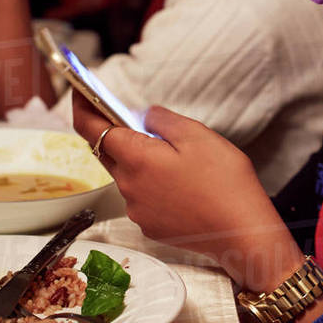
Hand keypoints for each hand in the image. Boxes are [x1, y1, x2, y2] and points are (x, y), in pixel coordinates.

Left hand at [73, 92, 304, 290]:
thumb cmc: (225, 183)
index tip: (78, 89)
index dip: (80, 105)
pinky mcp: (150, 226)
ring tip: (178, 158)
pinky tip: (182, 184)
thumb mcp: (197, 135)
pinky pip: (142, 196)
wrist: (244, 233)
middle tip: (140, 120)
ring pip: (128, 174)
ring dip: (140, 160)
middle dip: (117, 132)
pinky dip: (152, 184)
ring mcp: (137, 210)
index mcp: (136, 158)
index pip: (90, 127)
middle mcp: (128, 186)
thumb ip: (161, 119)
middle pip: (108, 150)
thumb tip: (141, 115)